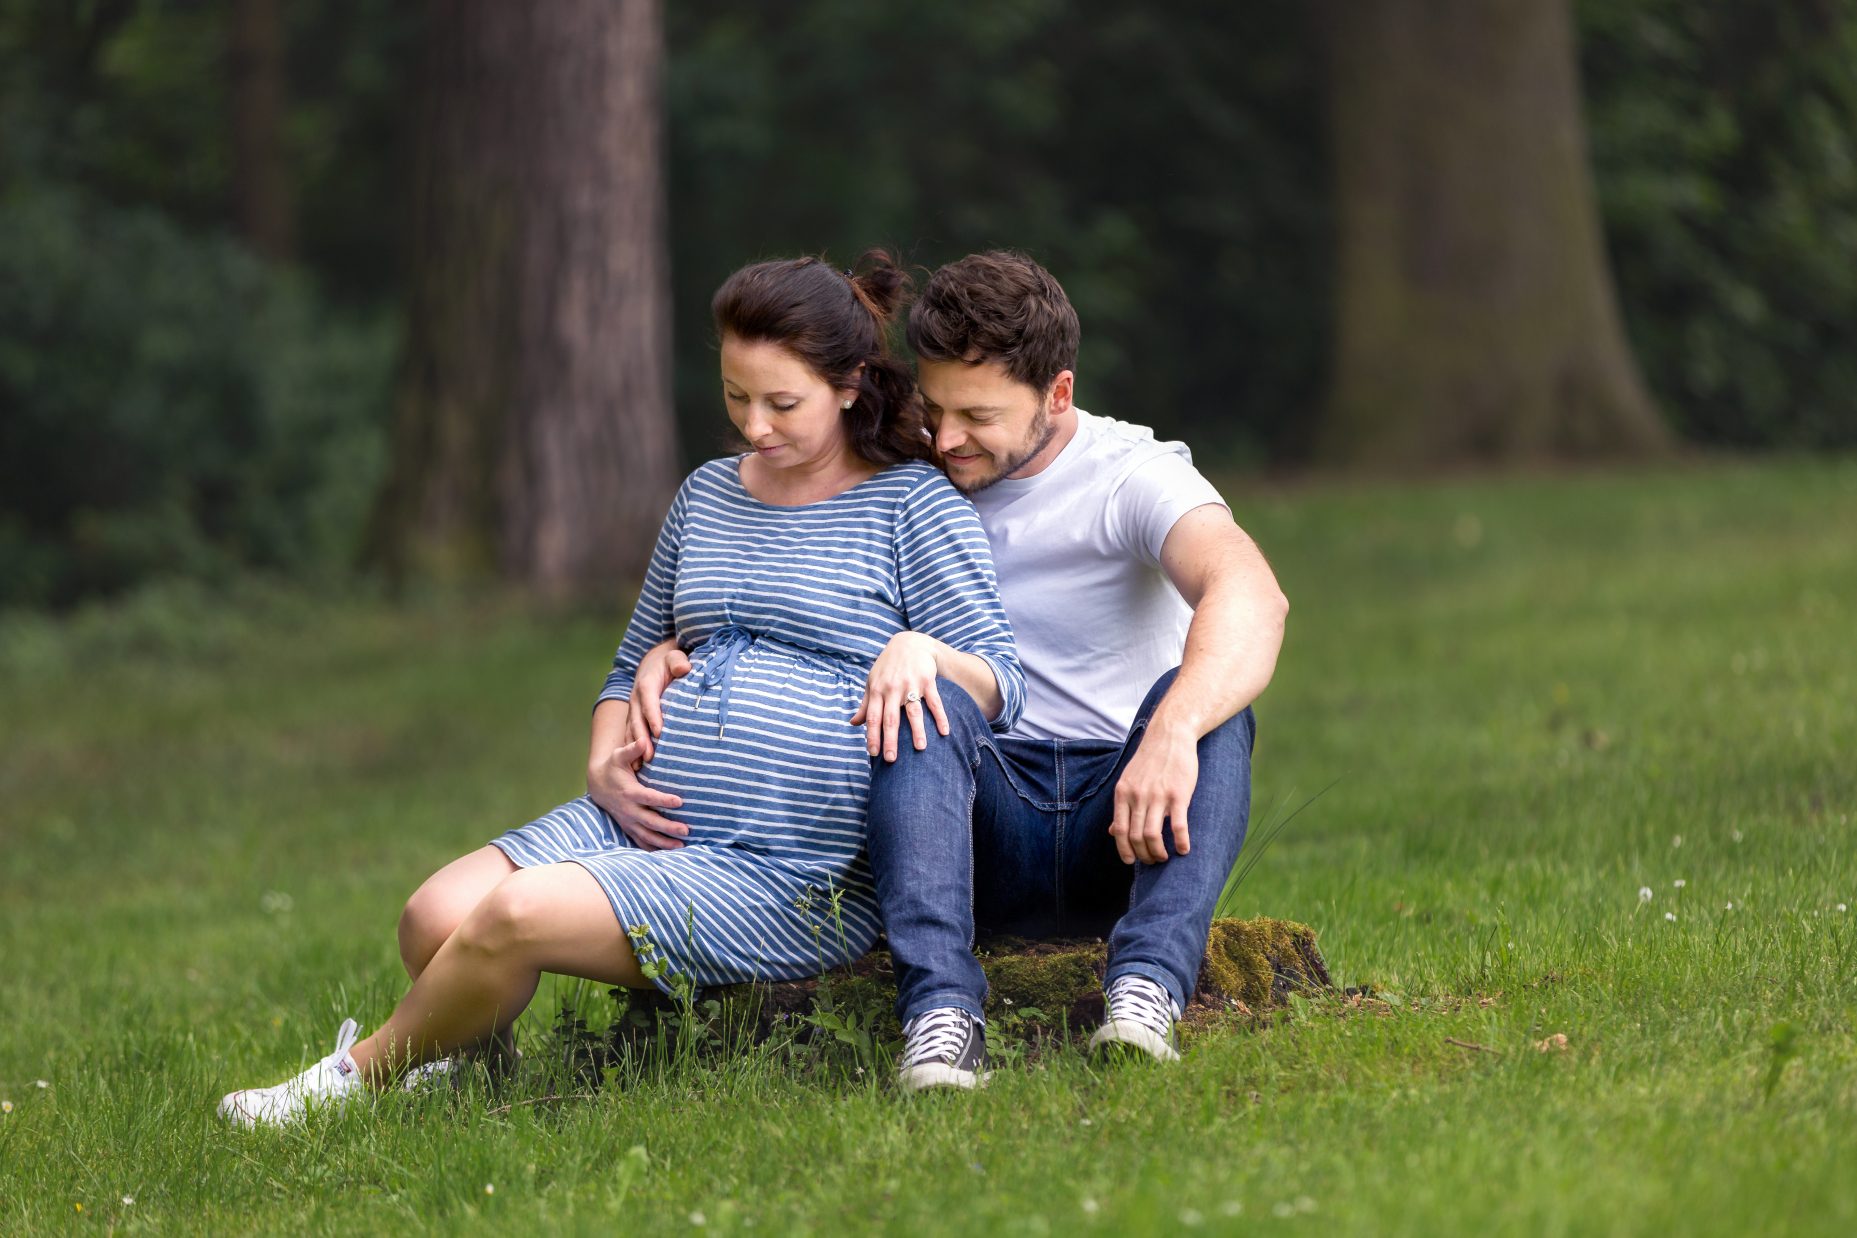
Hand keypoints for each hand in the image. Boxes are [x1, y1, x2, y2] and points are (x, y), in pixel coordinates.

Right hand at [587, 737, 687, 850]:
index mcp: (629, 792)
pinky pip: (641, 841)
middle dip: (668, 827)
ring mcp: (628, 821)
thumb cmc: (613, 767)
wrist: (598, 784)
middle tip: (686, 830)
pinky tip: (668, 852)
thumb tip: (644, 741)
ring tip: (681, 845)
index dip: (663, 800)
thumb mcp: (620, 756)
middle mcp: (629, 810)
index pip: (649, 798)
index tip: (680, 801)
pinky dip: (653, 848)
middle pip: (650, 821)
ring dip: (663, 842)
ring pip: (646, 835)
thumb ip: (632, 749)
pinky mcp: (628, 827)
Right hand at [627, 639, 690, 759]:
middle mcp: (636, 699)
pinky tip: (637, 765)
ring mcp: (633, 710)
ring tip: (640, 766)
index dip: (653, 717)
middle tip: (649, 757)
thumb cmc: (670, 662)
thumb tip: (684, 668)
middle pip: (637, 721)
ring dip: (635, 748)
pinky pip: (631, 735)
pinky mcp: (634, 718)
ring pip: (631, 731)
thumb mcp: (675, 657)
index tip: (659, 732)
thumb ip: (678, 662)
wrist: (654, 663)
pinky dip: (632, 750)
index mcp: (646, 685)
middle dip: (642, 739)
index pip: (649, 702)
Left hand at [850, 631, 949, 761]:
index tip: (873, 754)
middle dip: (891, 740)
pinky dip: (940, 717)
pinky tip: (944, 732)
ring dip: (917, 731)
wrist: (909, 643)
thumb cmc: (888, 667)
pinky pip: (934, 702)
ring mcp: (910, 685)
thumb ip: (865, 704)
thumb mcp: (872, 682)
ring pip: (913, 711)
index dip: (872, 736)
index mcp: (877, 691)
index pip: (872, 718)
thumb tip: (853, 723)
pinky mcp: (927, 681)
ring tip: (920, 748)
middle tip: (892, 760)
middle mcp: (892, 689)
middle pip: (891, 718)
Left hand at [1109, 722, 1198, 864]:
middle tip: (1153, 860)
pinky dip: (1180, 843)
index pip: (1119, 830)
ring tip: (1165, 857)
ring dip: (1158, 853)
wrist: (1170, 735)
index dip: (1124, 850)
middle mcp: (1138, 796)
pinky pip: (1178, 826)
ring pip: (1153, 835)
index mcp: (1123, 793)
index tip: (1132, 861)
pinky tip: (1183, 850)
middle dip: (1144, 855)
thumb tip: (1112, 831)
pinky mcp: (1179, 795)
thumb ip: (1122, 806)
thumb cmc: (1150, 760)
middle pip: (1136, 837)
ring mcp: (1158, 796)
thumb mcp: (1128, 780)